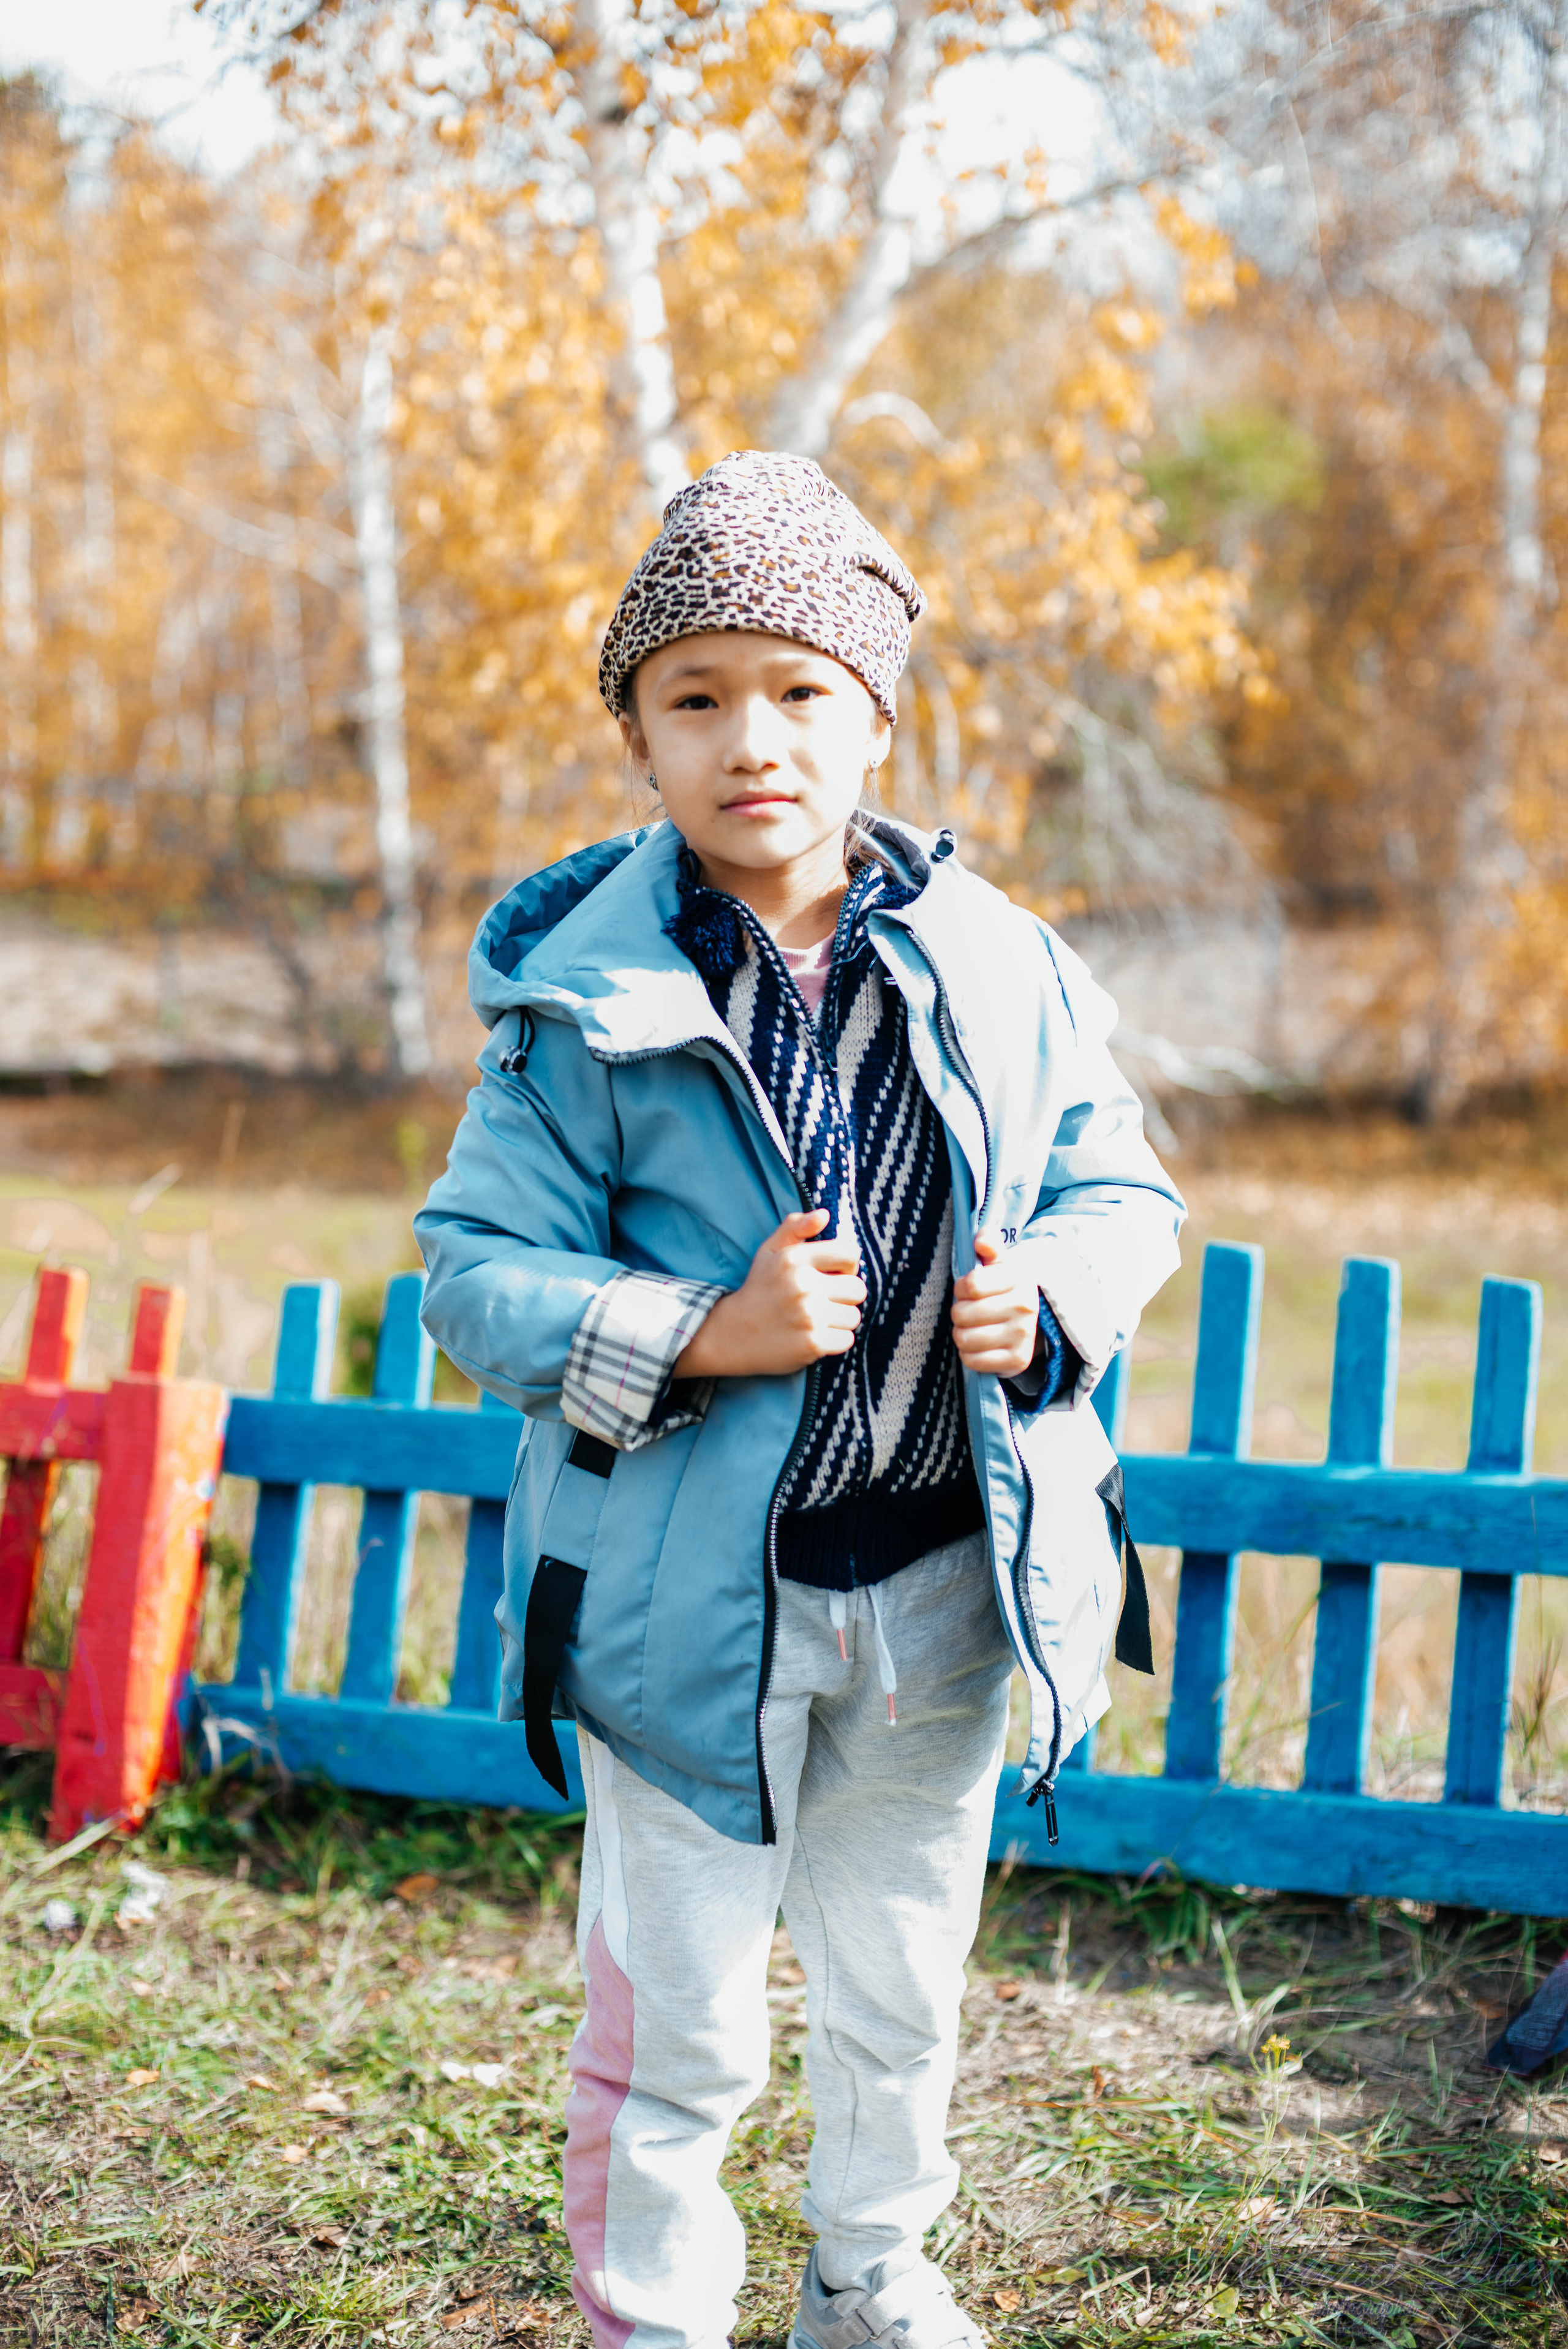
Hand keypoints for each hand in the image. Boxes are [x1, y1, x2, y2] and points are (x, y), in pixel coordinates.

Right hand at [674, 1210, 865, 1379]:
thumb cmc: (759, 1289)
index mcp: (795, 1259)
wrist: (733, 1334)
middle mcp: (803, 1286)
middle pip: (857, 1289)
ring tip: (816, 1319)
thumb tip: (824, 1214)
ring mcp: (809, 1316)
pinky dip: (834, 1340)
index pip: (850, 1254)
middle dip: (844, 1295)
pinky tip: (814, 1336)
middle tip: (823, 1300)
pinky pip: (847, 1339)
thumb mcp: (770, 1251)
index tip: (832, 1274)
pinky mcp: (813, 1343)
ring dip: (839, 1320)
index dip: (847, 1265)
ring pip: (854, 1316)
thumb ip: (796, 1227)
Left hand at [951, 1229, 1040, 1377]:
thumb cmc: (1004, 1288)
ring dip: (961, 1334)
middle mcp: (1025, 1307)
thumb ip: (988, 1243)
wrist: (1032, 1322)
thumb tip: (981, 1240)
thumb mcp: (999, 1262)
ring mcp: (1023, 1336)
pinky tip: (979, 1345)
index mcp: (1019, 1279)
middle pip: (962, 1314)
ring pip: (963, 1338)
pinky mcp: (1017, 1361)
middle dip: (959, 1312)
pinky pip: (971, 1360)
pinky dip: (969, 1354)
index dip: (960, 1288)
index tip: (967, 1290)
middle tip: (969, 1312)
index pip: (971, 1285)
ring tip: (973, 1328)